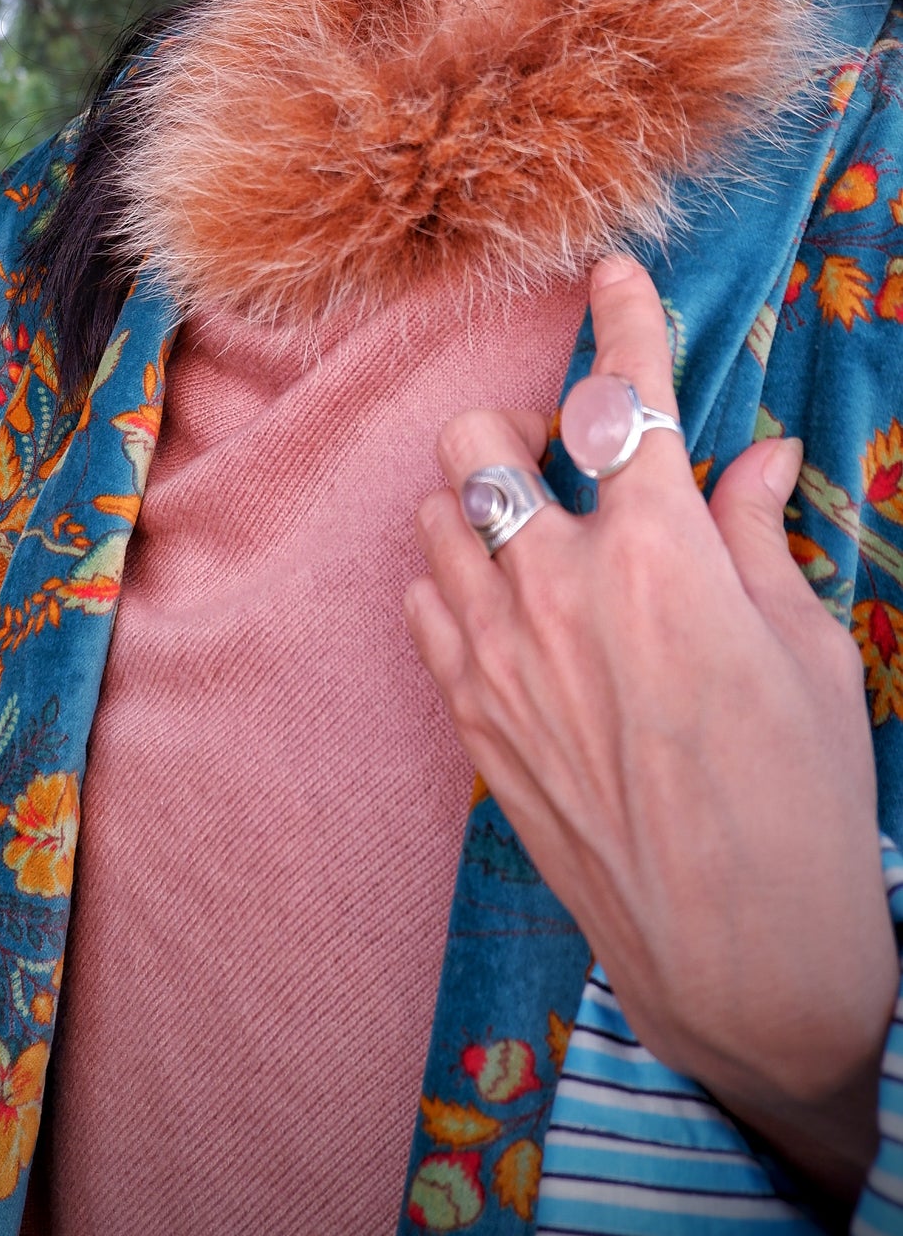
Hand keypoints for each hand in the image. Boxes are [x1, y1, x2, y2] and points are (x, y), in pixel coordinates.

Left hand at [406, 253, 895, 1200]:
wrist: (742, 963)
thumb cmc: (804, 805)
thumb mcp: (810, 655)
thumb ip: (756, 540)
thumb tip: (751, 461)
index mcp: (659, 556)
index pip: (624, 400)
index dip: (625, 321)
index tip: (614, 273)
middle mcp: (559, 588)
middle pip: (480, 441)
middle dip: (519, 427)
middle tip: (567, 457)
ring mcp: (501, 657)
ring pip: (436, 517)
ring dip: (481, 503)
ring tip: (537, 531)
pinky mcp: (473, 720)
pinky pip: (425, 606)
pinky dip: (458, 583)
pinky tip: (507, 605)